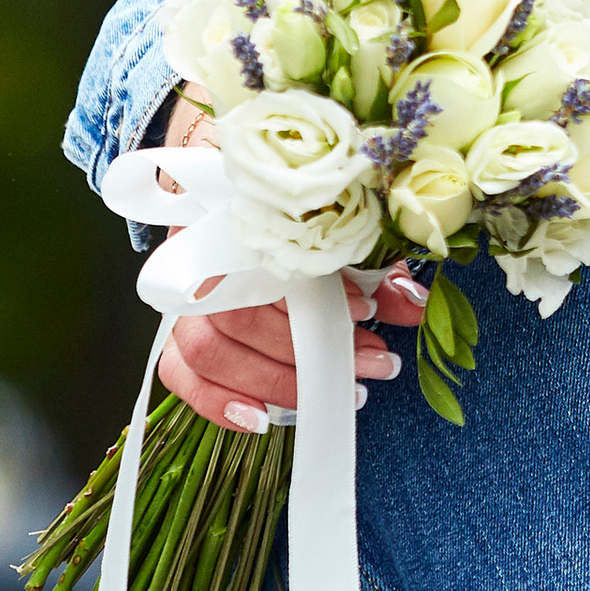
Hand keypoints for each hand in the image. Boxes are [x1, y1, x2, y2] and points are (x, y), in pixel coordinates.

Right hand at [149, 98, 425, 430]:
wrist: (223, 171)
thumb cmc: (291, 204)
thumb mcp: (342, 224)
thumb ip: (374, 265)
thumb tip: (413, 303)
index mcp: (236, 217)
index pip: (272, 268)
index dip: (322, 301)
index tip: (368, 310)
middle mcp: (198, 254)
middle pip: (239, 320)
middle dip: (310, 354)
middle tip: (373, 365)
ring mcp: (181, 294)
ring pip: (209, 352)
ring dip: (275, 382)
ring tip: (336, 395)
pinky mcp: (175, 330)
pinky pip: (180, 374)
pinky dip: (217, 402)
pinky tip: (261, 419)